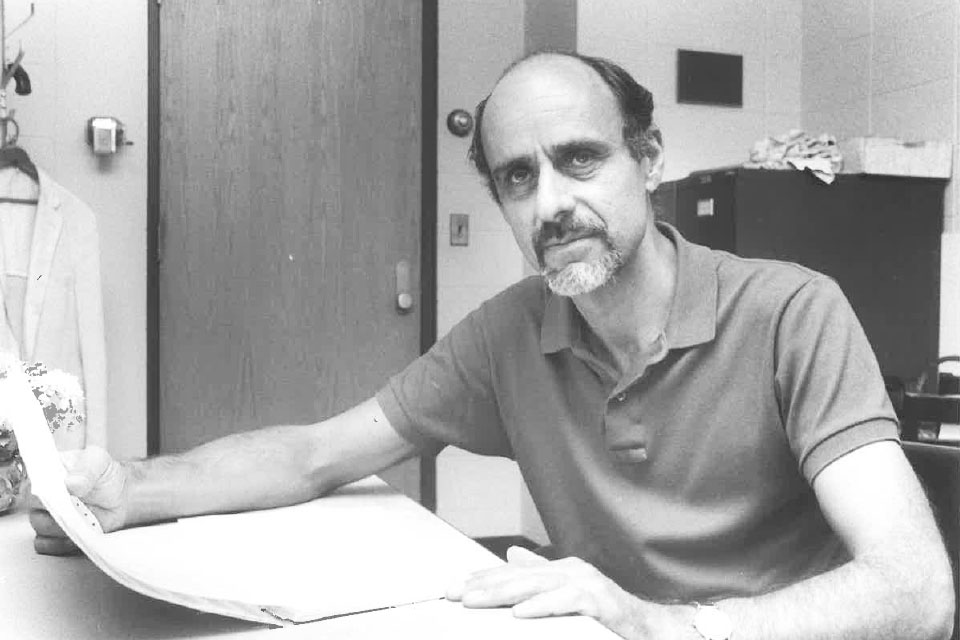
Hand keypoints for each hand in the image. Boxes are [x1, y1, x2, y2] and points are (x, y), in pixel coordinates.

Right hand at [29, 446, 128, 554]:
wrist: (120, 495)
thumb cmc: (104, 474)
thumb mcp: (99, 460)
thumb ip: (86, 469)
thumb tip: (71, 483)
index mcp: (45, 475)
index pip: (32, 484)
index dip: (44, 491)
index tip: (63, 493)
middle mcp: (41, 498)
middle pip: (34, 509)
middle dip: (57, 510)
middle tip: (77, 506)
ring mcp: (46, 518)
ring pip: (41, 528)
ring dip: (64, 526)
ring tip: (85, 518)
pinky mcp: (53, 536)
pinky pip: (48, 544)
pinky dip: (64, 542)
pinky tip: (82, 532)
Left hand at [447, 546, 646, 637]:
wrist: (650, 627)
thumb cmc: (609, 613)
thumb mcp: (570, 593)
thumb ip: (542, 574)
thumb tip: (512, 555)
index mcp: (562, 569)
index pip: (515, 573)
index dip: (484, 579)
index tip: (454, 587)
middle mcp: (572, 571)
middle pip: (520, 577)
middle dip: (484, 586)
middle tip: (455, 594)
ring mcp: (587, 584)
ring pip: (537, 586)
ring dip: (503, 594)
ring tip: (476, 600)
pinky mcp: (600, 602)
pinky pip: (566, 602)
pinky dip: (542, 607)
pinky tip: (519, 613)